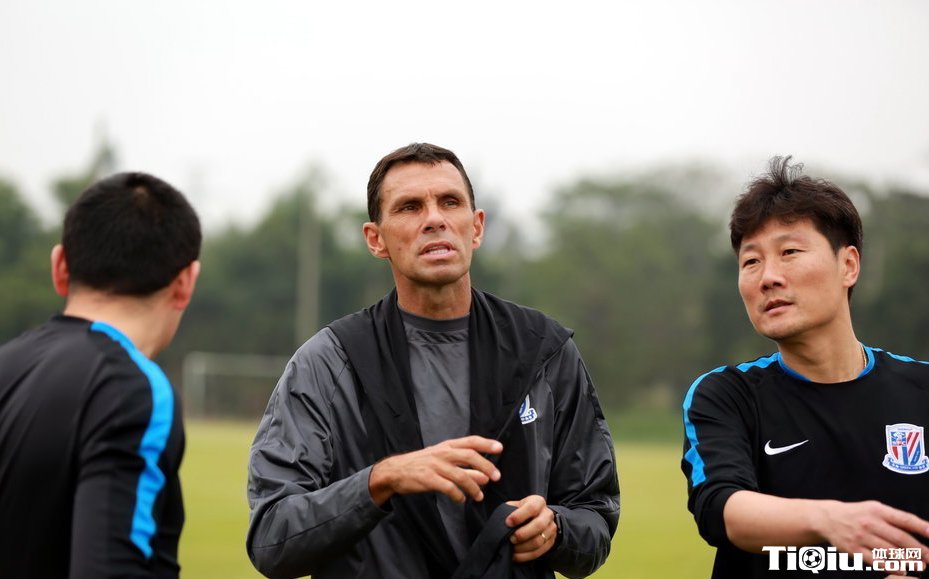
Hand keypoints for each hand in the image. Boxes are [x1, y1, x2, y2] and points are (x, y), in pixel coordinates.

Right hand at [368, 435, 501, 505]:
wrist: (395, 471)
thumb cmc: (422, 465)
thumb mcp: (443, 462)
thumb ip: (464, 468)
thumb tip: (485, 476)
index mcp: (446, 446)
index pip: (470, 441)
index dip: (486, 443)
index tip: (500, 447)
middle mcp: (442, 453)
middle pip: (469, 456)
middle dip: (486, 466)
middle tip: (496, 477)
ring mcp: (435, 465)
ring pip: (460, 475)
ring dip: (473, 487)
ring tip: (479, 496)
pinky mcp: (428, 478)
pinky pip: (448, 488)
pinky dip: (458, 495)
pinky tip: (461, 500)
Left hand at [505, 495, 557, 562]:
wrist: (537, 518)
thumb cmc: (521, 511)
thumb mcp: (516, 506)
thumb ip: (509, 511)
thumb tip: (501, 522)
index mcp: (538, 502)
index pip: (531, 508)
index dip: (519, 516)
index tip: (508, 523)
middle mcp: (548, 514)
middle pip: (538, 525)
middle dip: (522, 534)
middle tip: (511, 538)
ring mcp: (551, 529)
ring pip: (539, 541)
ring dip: (523, 547)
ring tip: (512, 548)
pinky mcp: (551, 542)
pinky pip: (539, 552)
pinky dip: (525, 556)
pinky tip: (515, 555)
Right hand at [816, 500, 928, 574]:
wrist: (828, 519)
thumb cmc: (858, 514)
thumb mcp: (875, 508)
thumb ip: (895, 518)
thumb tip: (922, 529)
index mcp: (878, 510)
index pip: (904, 519)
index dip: (921, 527)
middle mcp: (870, 523)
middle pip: (900, 538)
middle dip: (919, 550)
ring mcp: (861, 537)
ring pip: (890, 551)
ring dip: (908, 560)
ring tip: (920, 565)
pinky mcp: (854, 549)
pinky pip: (876, 561)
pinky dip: (890, 567)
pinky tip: (901, 570)